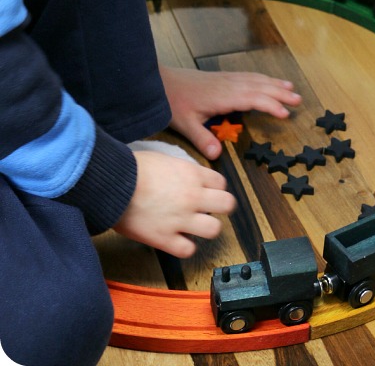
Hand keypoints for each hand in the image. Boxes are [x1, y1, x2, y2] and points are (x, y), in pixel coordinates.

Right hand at [114, 150, 235, 257]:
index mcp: (192, 174)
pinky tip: (176, 240)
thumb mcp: (164, 159)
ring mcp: (181, 219)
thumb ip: (182, 170)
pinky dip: (184, 247)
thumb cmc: (132, 167)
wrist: (111, 183)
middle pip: (227, 205)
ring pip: (214, 229)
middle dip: (221, 207)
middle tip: (208, 210)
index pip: (221, 183)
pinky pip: (188, 250)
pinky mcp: (165, 238)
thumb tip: (188, 178)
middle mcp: (192, 196)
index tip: (206, 192)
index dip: (214, 188)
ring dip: (206, 228)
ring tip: (194, 227)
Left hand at [159, 66, 301, 160]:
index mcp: (223, 96)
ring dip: (274, 84)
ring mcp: (226, 79)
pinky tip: (267, 81)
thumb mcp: (184, 123)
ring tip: (291, 88)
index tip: (285, 113)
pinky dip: (262, 79)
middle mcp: (228, 85)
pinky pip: (248, 76)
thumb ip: (202, 138)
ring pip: (256, 80)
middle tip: (298, 100)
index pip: (253, 99)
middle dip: (280, 93)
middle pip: (260, 87)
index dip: (270, 105)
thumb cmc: (172, 100)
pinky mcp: (222, 78)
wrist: (160, 80)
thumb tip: (217, 155)